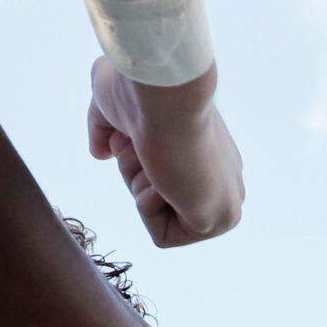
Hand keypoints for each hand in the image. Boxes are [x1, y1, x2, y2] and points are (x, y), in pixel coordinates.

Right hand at [88, 60, 243, 247]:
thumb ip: (106, 129)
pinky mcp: (220, 218)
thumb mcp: (114, 106)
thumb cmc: (141, 90)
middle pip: (157, 201)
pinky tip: (165, 174)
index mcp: (208, 150)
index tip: (139, 133)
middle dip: (137, 173)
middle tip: (146, 145)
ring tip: (156, 155)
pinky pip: (164, 236)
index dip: (134, 160)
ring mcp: (225, 198)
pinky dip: (149, 206)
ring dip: (141, 185)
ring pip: (159, 217)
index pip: (158, 180)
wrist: (161, 91)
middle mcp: (222, 175)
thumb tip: (101, 152)